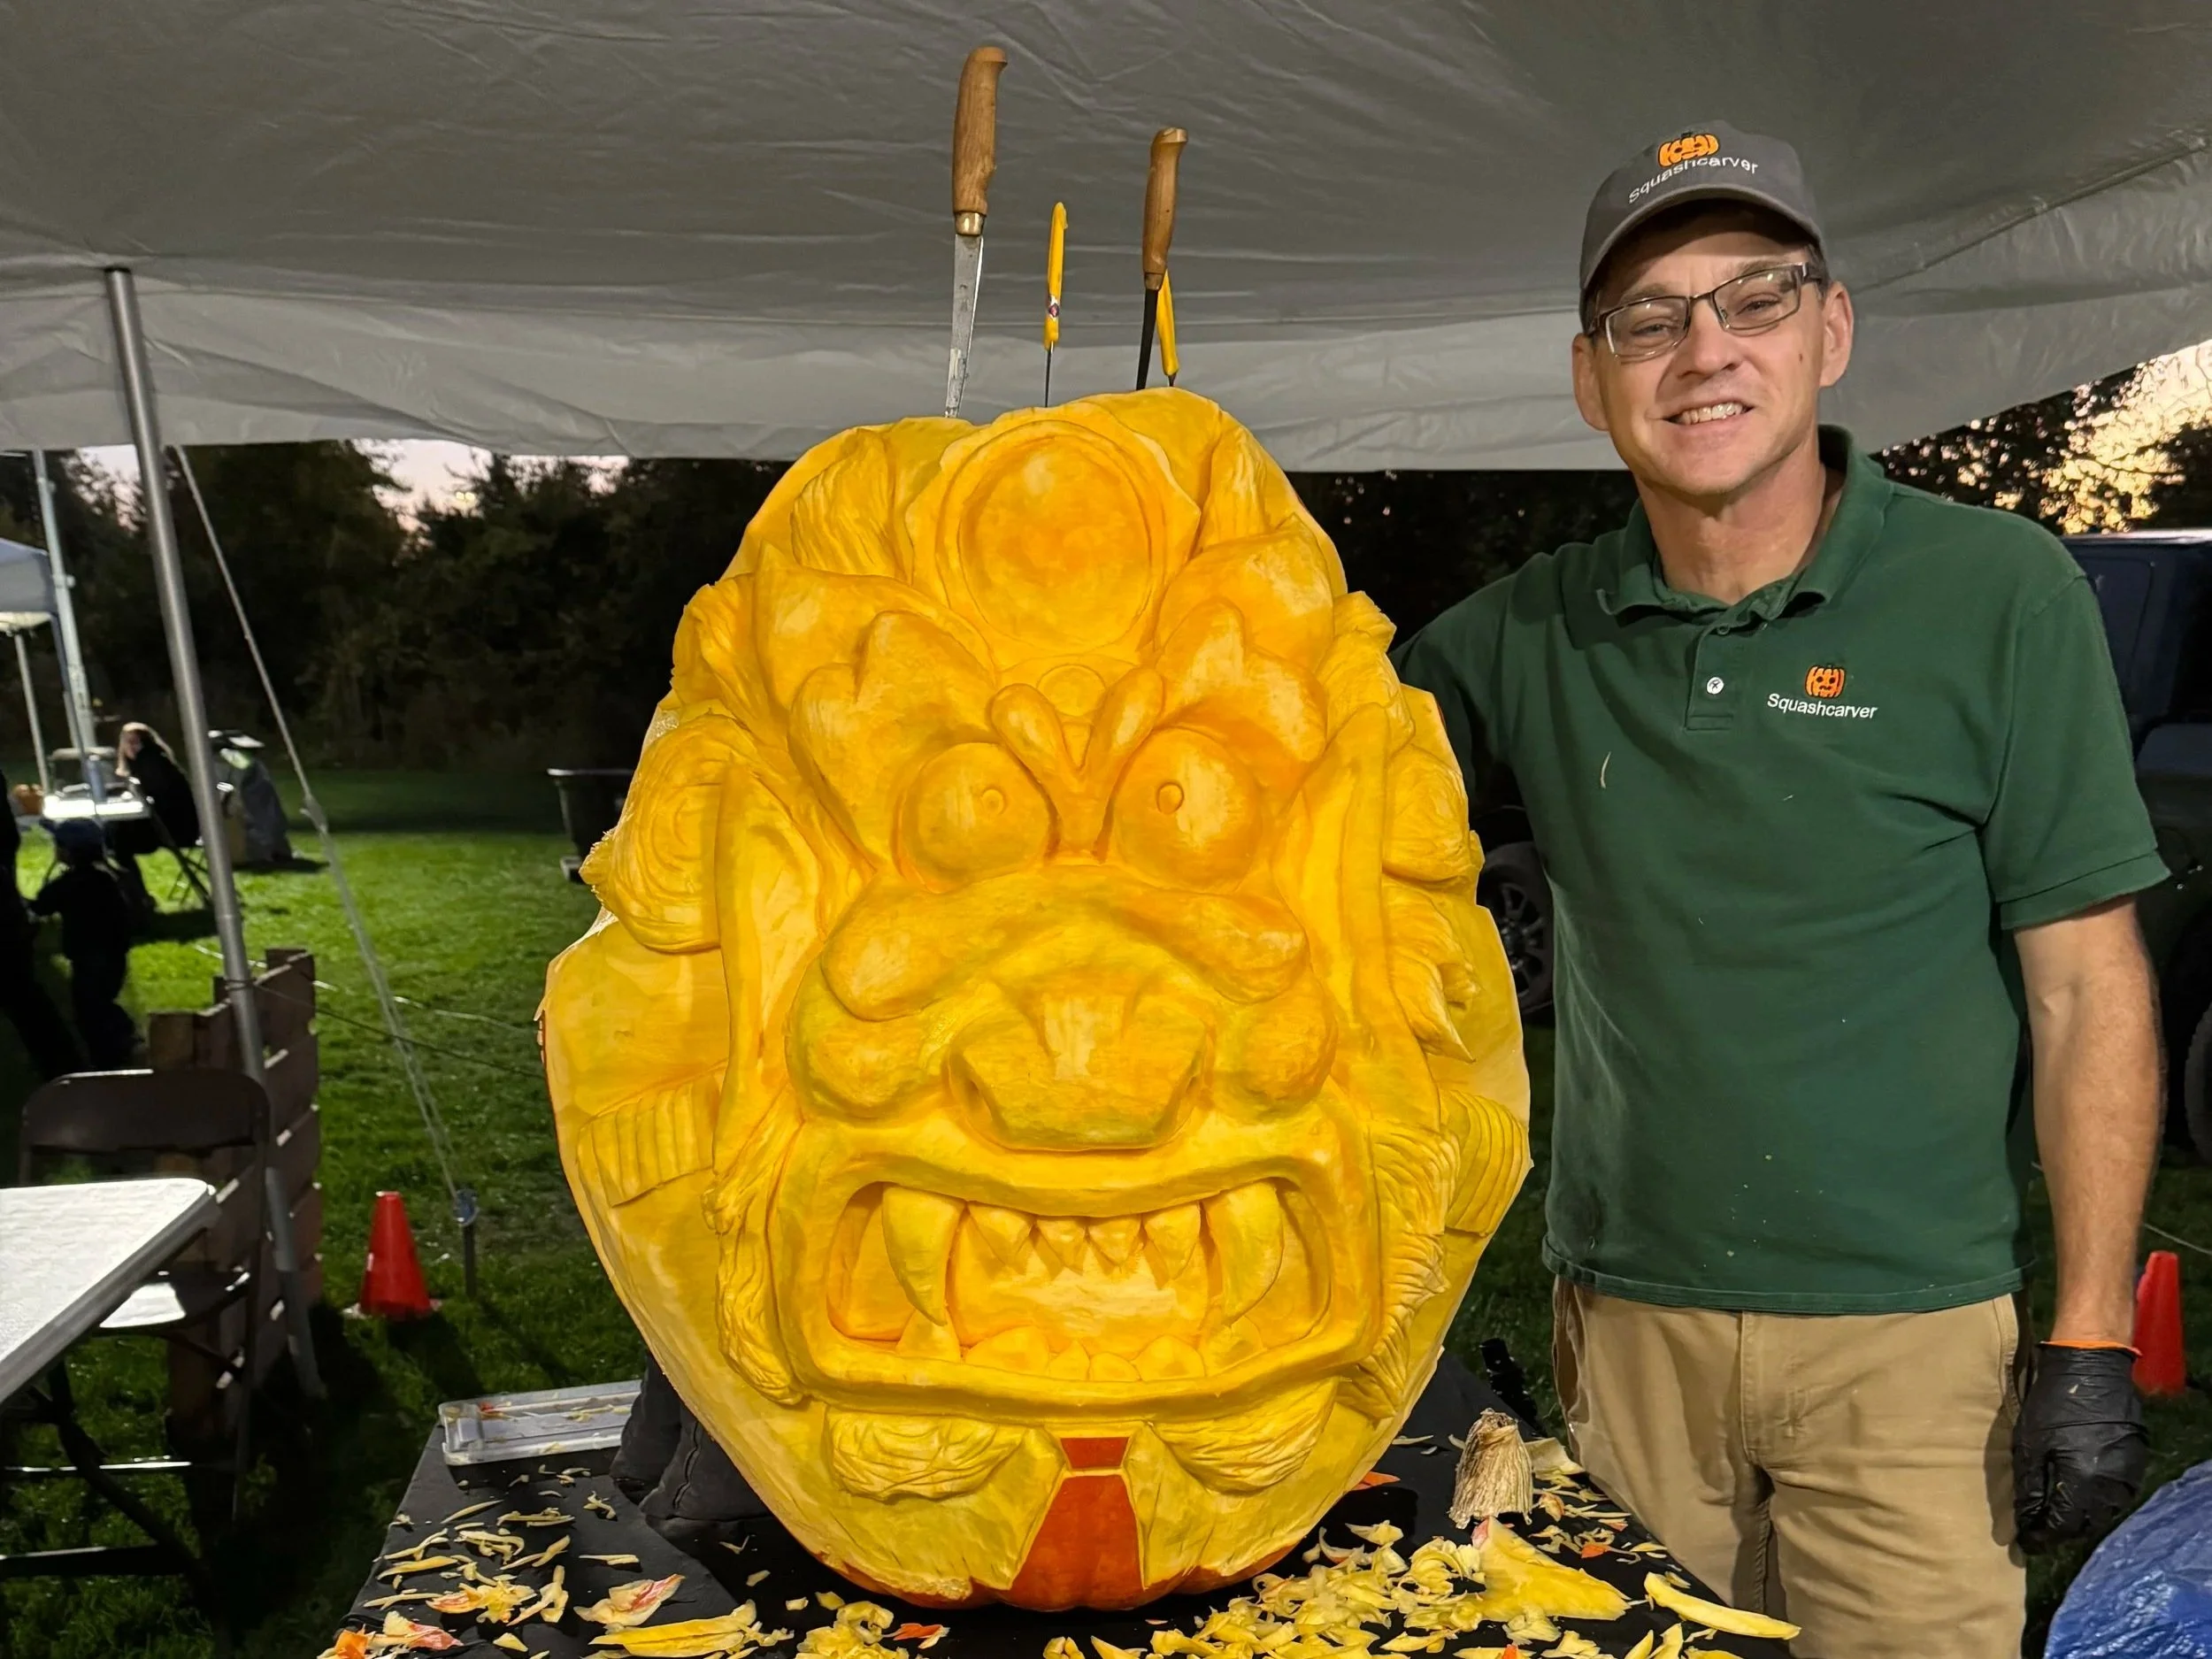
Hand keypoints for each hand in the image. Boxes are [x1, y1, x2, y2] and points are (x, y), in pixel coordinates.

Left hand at [2012, 1343, 2149, 1552]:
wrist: (2091, 1367)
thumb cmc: (2052, 1403)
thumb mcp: (2030, 1444)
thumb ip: (2029, 1487)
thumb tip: (2024, 1521)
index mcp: (2084, 1482)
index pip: (2064, 1526)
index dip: (2043, 1538)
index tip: (2025, 1544)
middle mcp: (2111, 1486)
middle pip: (2086, 1525)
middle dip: (2061, 1531)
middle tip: (2038, 1528)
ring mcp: (2128, 1475)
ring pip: (2104, 1513)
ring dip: (2081, 1518)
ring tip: (2056, 1513)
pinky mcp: (2135, 1462)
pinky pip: (2116, 1496)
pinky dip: (2096, 1501)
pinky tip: (2079, 1494)